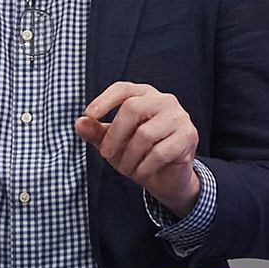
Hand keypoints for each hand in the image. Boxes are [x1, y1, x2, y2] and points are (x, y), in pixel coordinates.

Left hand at [77, 81, 199, 215]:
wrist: (167, 178)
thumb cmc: (139, 154)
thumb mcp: (113, 142)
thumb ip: (96, 132)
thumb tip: (80, 123)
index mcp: (145, 95)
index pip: (123, 89)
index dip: (105, 100)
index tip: (89, 115)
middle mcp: (164, 101)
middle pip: (133, 108)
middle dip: (115, 135)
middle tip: (106, 154)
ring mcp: (179, 117)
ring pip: (145, 134)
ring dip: (130, 157)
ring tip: (126, 168)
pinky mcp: (188, 136)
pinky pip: (160, 152)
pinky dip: (145, 167)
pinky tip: (142, 172)